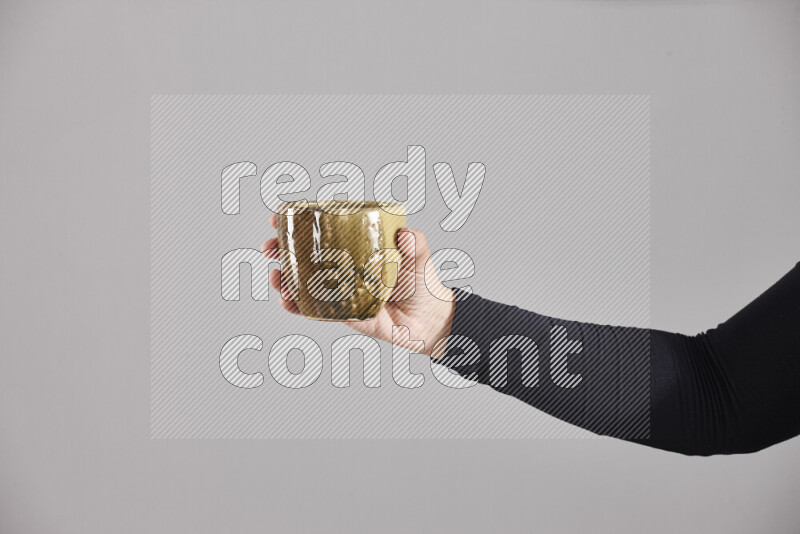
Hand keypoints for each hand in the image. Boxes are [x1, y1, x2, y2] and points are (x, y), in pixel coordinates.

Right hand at [261, 214, 455, 358]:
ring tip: (277, 278)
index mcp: (356, 248)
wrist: (431, 319)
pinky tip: (288, 302)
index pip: (324, 232)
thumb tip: (406, 235)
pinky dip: (299, 307)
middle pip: (305, 257)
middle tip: (270, 248)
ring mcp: (341, 292)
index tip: (280, 218)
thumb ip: (416, 243)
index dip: (299, 225)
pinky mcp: (344, 315)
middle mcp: (344, 268)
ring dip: (285, 280)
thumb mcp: (420, 256)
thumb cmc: (423, 283)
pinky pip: (317, 311)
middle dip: (282, 251)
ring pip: (304, 284)